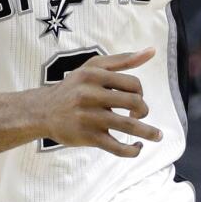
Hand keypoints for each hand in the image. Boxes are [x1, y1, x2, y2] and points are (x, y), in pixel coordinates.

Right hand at [37, 49, 161, 156]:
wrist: (42, 111)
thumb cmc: (73, 87)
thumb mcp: (93, 67)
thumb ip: (123, 60)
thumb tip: (152, 51)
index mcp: (94, 76)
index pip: (133, 83)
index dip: (141, 92)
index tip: (135, 100)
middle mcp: (91, 94)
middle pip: (133, 102)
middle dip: (143, 110)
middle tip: (139, 114)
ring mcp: (89, 117)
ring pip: (128, 126)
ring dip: (148, 132)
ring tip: (157, 136)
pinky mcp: (87, 137)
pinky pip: (116, 147)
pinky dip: (131, 150)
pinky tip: (137, 148)